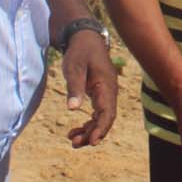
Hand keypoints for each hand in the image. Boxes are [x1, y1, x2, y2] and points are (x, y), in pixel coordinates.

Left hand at [60, 30, 118, 147]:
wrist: (85, 38)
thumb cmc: (80, 52)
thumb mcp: (74, 67)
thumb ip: (74, 87)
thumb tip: (72, 109)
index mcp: (106, 86)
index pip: (108, 113)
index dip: (101, 129)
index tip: (92, 142)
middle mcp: (109, 92)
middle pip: (105, 119)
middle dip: (92, 134)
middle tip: (74, 144)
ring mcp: (105, 94)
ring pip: (101, 118)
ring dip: (89, 131)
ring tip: (72, 140)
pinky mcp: (99, 94)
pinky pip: (97, 114)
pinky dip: (88, 124)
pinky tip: (75, 130)